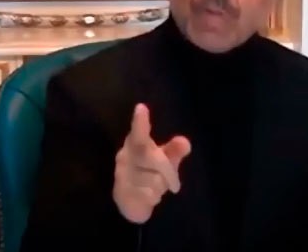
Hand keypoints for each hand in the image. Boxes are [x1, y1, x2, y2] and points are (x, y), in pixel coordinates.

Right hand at [113, 103, 190, 223]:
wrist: (129, 201)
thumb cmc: (148, 173)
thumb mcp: (164, 161)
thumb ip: (174, 151)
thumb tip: (185, 142)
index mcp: (135, 144)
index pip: (138, 132)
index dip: (141, 122)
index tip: (141, 107)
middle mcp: (125, 157)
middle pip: (151, 158)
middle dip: (168, 170)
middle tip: (175, 183)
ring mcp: (121, 175)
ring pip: (151, 179)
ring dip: (160, 186)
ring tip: (157, 188)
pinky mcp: (122, 193)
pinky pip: (146, 195)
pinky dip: (153, 197)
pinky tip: (150, 197)